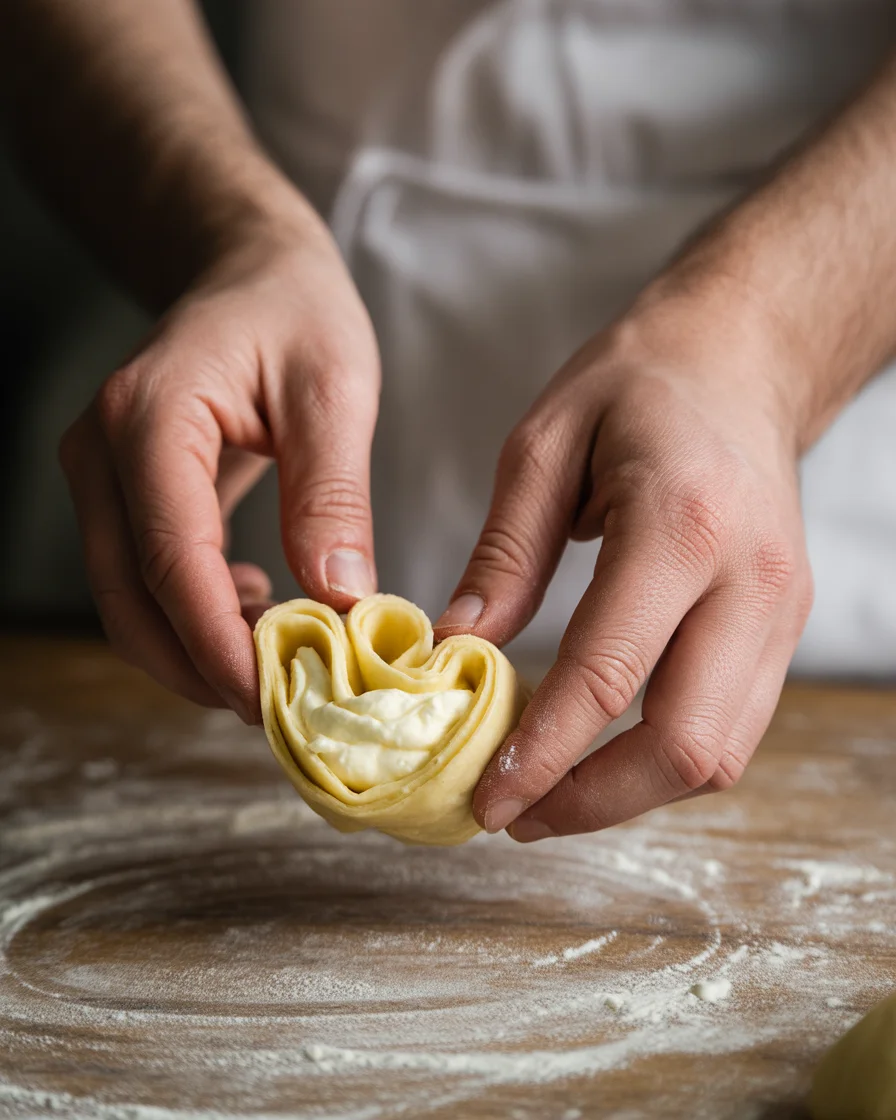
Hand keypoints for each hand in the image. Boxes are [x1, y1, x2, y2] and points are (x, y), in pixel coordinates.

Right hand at [60, 217, 379, 722]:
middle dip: (201, 668)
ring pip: (127, 601)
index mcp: (150, 417)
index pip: (173, 560)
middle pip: (130, 599)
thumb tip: (339, 602)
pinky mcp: (119, 490)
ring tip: (280, 663)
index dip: (220, 644)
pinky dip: (192, 616)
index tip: (275, 700)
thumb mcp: (334, 392)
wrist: (247, 270)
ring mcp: (99, 472)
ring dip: (194, 651)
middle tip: (283, 707)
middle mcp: (102, 450)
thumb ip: (331, 496)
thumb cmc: (295, 312)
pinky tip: (257, 608)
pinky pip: (141, 577)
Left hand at [436, 281, 813, 838]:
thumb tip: (459, 650)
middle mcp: (751, 582)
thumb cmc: (637, 384)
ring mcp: (781, 610)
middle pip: (685, 746)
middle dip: (592, 803)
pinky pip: (732, 726)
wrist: (742, 359)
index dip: (541, 755)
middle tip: (513, 814)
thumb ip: (503, 555)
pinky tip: (602, 750)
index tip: (486, 801)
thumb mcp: (542, 443)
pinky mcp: (785, 625)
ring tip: (548, 794)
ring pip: (719, 754)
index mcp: (683, 526)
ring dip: (629, 794)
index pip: (609, 677)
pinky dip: (663, 758)